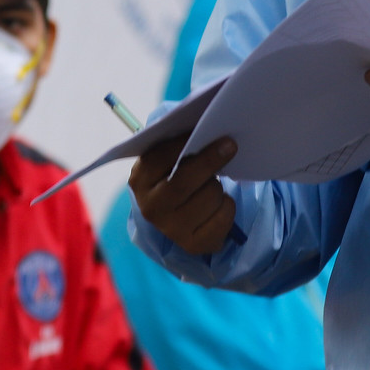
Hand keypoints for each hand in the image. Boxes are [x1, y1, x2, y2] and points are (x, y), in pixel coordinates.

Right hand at [129, 135, 237, 254]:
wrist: (177, 216)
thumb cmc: (176, 176)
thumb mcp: (167, 160)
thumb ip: (177, 144)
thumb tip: (205, 125)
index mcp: (139, 180)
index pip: (159, 158)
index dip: (184, 143)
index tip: (207, 129)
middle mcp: (151, 208)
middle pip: (183, 182)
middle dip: (209, 160)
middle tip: (230, 145)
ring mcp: (171, 229)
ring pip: (209, 196)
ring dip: (218, 186)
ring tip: (210, 185)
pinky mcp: (194, 244)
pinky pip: (224, 215)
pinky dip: (227, 205)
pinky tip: (217, 204)